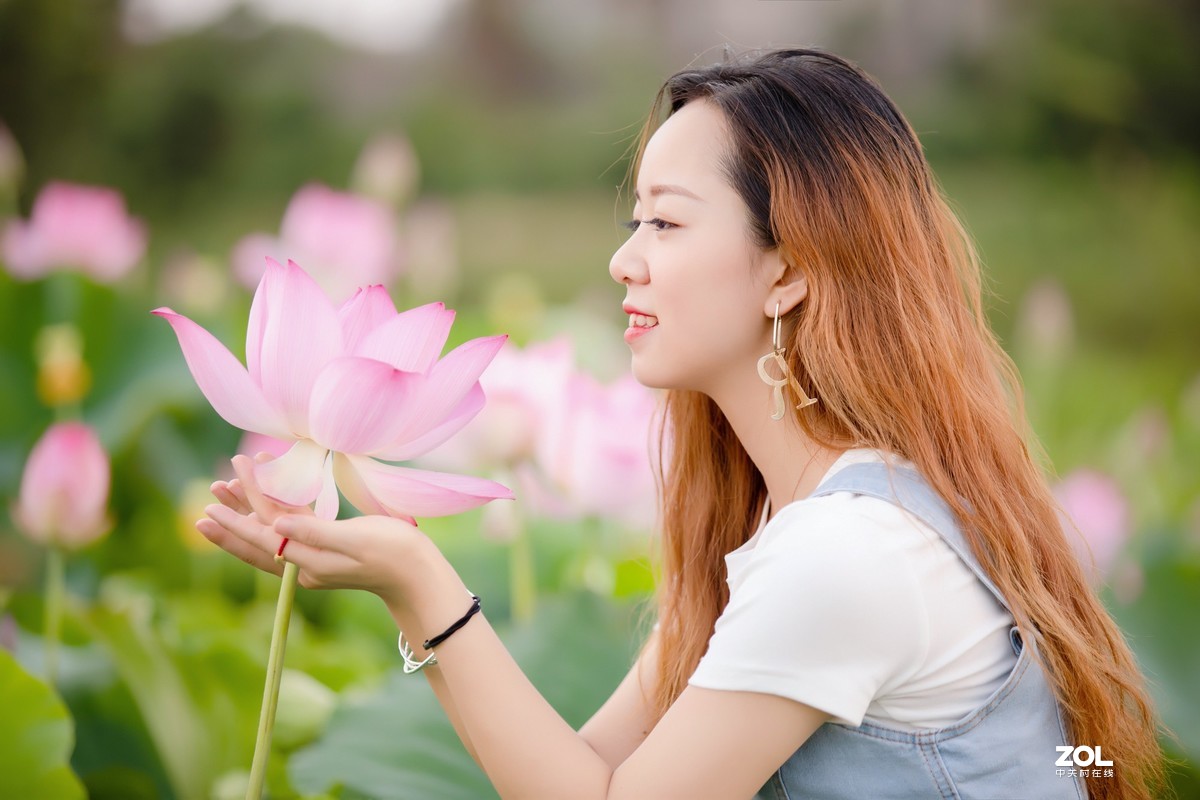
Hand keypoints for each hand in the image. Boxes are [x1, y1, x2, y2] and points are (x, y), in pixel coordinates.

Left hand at [196, 454, 430, 605]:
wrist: (418, 573)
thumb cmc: (394, 552)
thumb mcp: (355, 539)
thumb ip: (314, 533)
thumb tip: (275, 527)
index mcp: (308, 564)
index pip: (264, 538)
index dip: (237, 520)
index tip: (212, 505)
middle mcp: (304, 565)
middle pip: (258, 541)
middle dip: (232, 518)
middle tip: (208, 497)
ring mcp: (314, 560)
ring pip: (270, 537)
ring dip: (247, 515)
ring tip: (225, 495)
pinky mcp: (325, 551)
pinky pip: (290, 532)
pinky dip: (274, 515)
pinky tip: (268, 501)